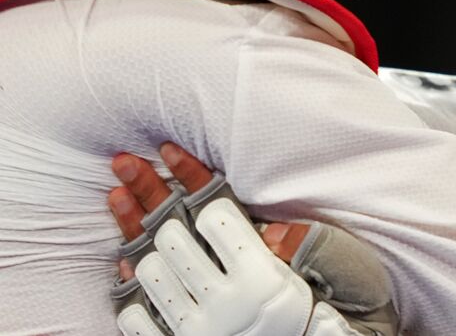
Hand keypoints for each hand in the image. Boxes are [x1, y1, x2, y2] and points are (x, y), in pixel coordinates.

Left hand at [108, 144, 397, 335]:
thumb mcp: (324, 269)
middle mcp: (227, 304)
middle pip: (172, 238)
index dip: (190, 176)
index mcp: (262, 277)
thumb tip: (275, 234)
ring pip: (151, 272)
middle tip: (128, 164)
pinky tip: (125, 256)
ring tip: (120, 199)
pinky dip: (128, 284)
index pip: (218, 217)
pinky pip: (137, 318)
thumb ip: (302, 243)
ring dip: (133, 233)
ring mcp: (199, 331)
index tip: (168, 149)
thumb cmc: (309, 305)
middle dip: (151, 197)